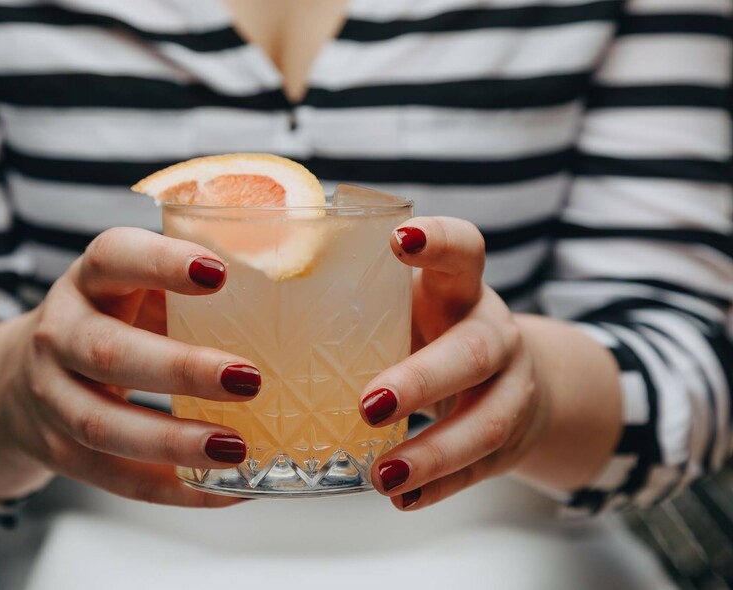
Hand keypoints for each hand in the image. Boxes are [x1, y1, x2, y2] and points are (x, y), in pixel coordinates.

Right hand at [0, 227, 260, 506]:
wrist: (19, 377)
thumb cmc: (110, 323)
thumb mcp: (136, 289)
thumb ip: (191, 286)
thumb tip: (298, 280)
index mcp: (89, 281)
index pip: (114, 257)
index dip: (161, 262)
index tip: (219, 273)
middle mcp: (59, 334)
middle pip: (108, 352)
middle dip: (180, 370)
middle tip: (248, 379)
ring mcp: (51, 397)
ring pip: (104, 425)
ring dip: (174, 442)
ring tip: (238, 448)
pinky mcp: (58, 451)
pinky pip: (116, 479)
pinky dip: (175, 490)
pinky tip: (228, 488)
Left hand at [359, 218, 549, 509]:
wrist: (510, 376)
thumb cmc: (431, 331)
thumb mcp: (405, 304)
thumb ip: (353, 293)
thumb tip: (248, 272)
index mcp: (459, 289)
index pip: (464, 249)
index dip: (439, 241)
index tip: (399, 239)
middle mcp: (493, 333)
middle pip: (472, 352)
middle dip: (421, 381)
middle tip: (368, 405)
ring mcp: (510, 388)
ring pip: (485, 422)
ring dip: (433, 453)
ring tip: (382, 477)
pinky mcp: (511, 440)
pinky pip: (480, 469)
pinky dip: (440, 487)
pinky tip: (403, 498)